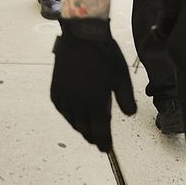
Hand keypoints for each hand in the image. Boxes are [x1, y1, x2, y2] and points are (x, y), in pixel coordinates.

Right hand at [50, 18, 136, 151]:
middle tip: (99, 141)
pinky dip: (67, 115)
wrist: (81, 35)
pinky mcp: (56, 88)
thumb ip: (125, 97)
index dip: (104, 143)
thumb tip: (130, 114)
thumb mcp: (121, 75)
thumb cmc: (104, 53)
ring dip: (80, 128)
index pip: (100, 132)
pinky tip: (72, 114)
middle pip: (85, 130)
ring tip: (87, 129)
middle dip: (93, 138)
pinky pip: (61, 109)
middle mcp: (78, 103)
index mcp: (96, 102)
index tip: (107, 149)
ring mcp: (65, 96)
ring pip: (72, 121)